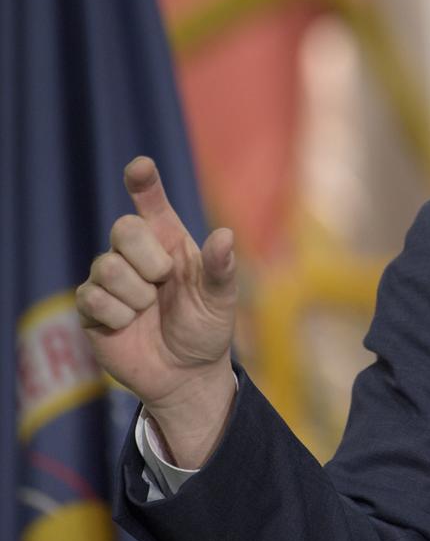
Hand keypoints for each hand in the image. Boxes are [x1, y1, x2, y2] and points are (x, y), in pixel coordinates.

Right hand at [76, 157, 237, 464]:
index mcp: (170, 242)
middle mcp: (137, 254)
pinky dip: (118, 315)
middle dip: (146, 256)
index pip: (151, 204)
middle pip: (123, 229)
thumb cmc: (206, 328)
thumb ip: (221, 269)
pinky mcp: (91, 307)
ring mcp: (110, 279)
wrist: (185, 374)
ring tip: (149, 309)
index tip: (141, 166)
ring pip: (106, 267)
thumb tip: (226, 236)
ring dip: (135, 294)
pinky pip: (92, 298)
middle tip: (163, 281)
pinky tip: (129, 324)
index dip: (144, 183)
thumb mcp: (221, 300)